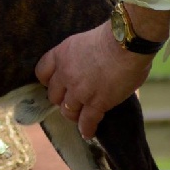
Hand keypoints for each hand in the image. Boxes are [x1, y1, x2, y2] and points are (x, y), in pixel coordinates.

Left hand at [35, 21, 154, 138]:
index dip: (49, 81)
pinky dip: (87, 128)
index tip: (56, 84)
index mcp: (61, 55)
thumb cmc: (114, 36)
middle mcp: (65, 74)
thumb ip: (80, 57)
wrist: (127, 42)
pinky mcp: (96, 103)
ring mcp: (79, 90)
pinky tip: (88, 133)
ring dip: (73, 114)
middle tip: (72, 100)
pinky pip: (86, 121)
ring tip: (80, 117)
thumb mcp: (85, 41)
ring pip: (67, 110)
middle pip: (53, 95)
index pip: (42, 72)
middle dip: (62, 99)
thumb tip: (88, 68)